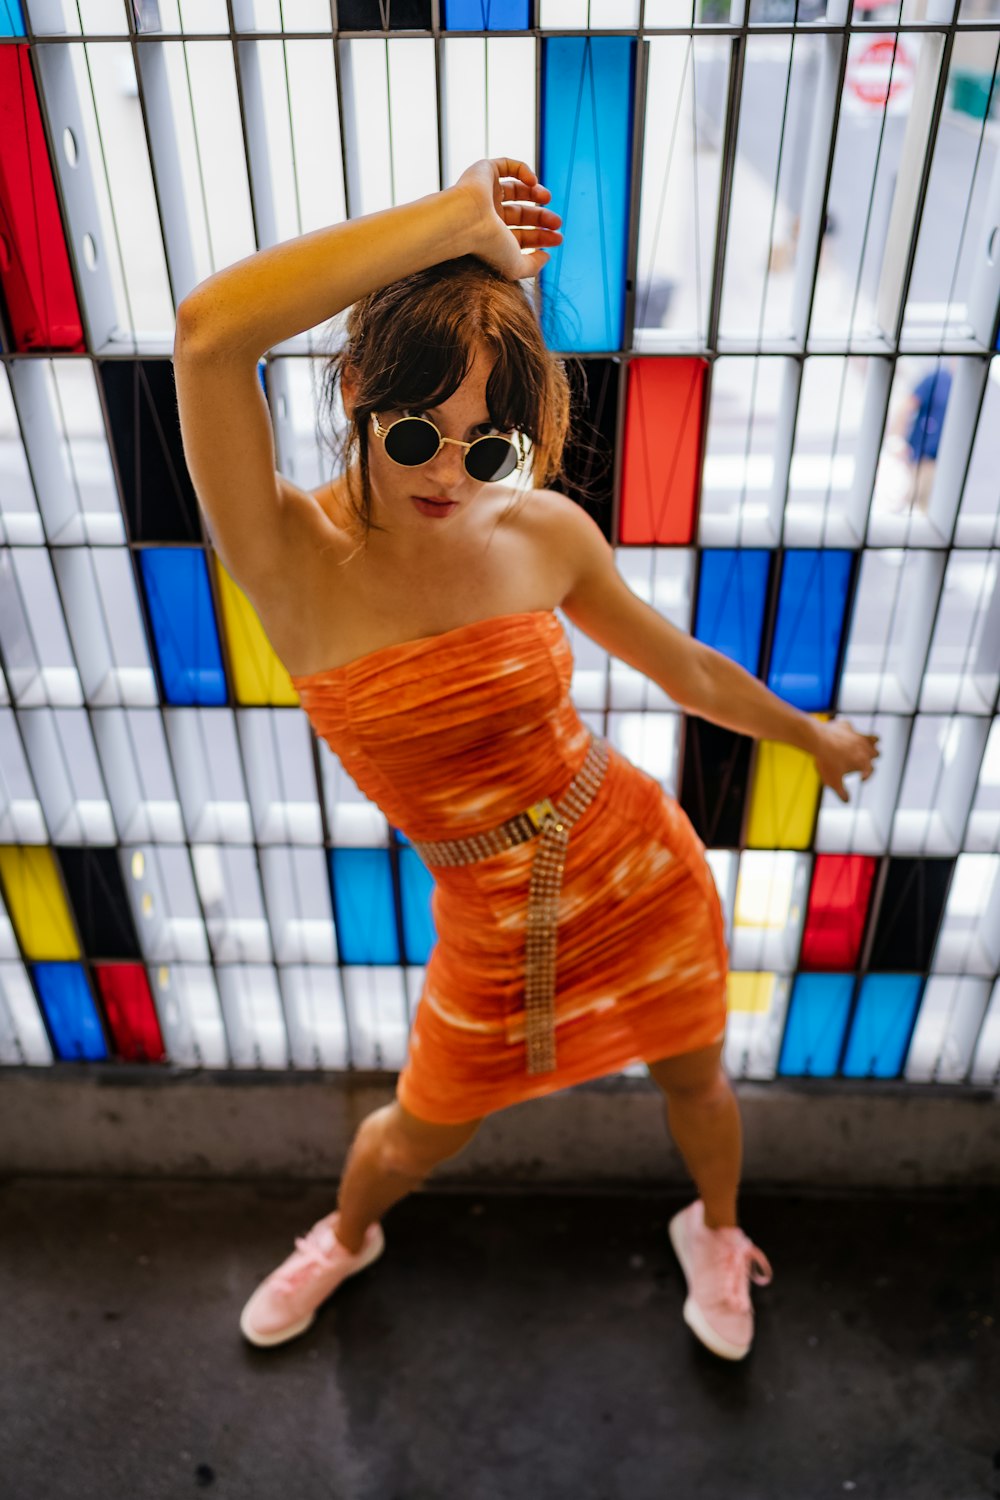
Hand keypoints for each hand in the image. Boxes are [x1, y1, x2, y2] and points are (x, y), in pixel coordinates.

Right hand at [452, 158, 562, 280]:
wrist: (465, 221)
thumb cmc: (487, 245)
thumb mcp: (515, 265)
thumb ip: (532, 266)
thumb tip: (546, 257)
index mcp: (491, 236)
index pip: (520, 234)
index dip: (541, 237)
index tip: (558, 239)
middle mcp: (486, 214)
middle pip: (521, 213)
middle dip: (541, 217)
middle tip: (557, 222)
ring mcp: (484, 192)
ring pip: (516, 189)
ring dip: (536, 192)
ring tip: (547, 198)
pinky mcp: (484, 171)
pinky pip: (507, 165)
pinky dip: (523, 170)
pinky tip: (533, 182)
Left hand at [813, 719, 880, 803]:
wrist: (817, 739)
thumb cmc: (827, 761)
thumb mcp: (833, 781)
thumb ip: (841, 793)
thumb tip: (846, 801)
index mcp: (864, 762)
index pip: (871, 771)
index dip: (866, 776)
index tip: (860, 779)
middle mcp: (865, 747)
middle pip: (876, 753)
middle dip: (871, 758)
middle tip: (861, 762)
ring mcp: (857, 735)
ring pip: (873, 738)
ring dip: (870, 743)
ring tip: (862, 748)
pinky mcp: (847, 726)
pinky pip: (851, 728)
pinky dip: (849, 732)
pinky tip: (841, 735)